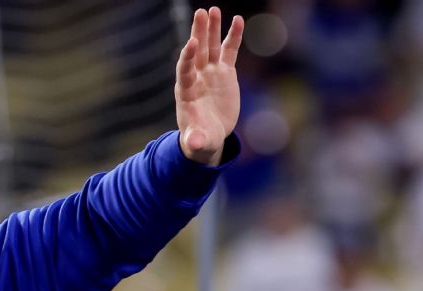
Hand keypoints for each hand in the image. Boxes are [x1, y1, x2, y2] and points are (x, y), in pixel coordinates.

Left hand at [175, 6, 243, 165]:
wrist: (209, 135)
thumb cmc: (201, 139)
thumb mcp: (199, 142)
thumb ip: (196, 140)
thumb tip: (194, 145)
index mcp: (187, 92)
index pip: (185, 70)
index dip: (187, 57)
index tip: (191, 43)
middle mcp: (197, 78)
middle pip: (197, 52)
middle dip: (198, 33)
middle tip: (200, 13)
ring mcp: (210, 73)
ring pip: (211, 47)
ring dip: (211, 29)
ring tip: (213, 10)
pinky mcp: (224, 72)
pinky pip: (229, 51)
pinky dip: (233, 36)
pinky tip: (238, 19)